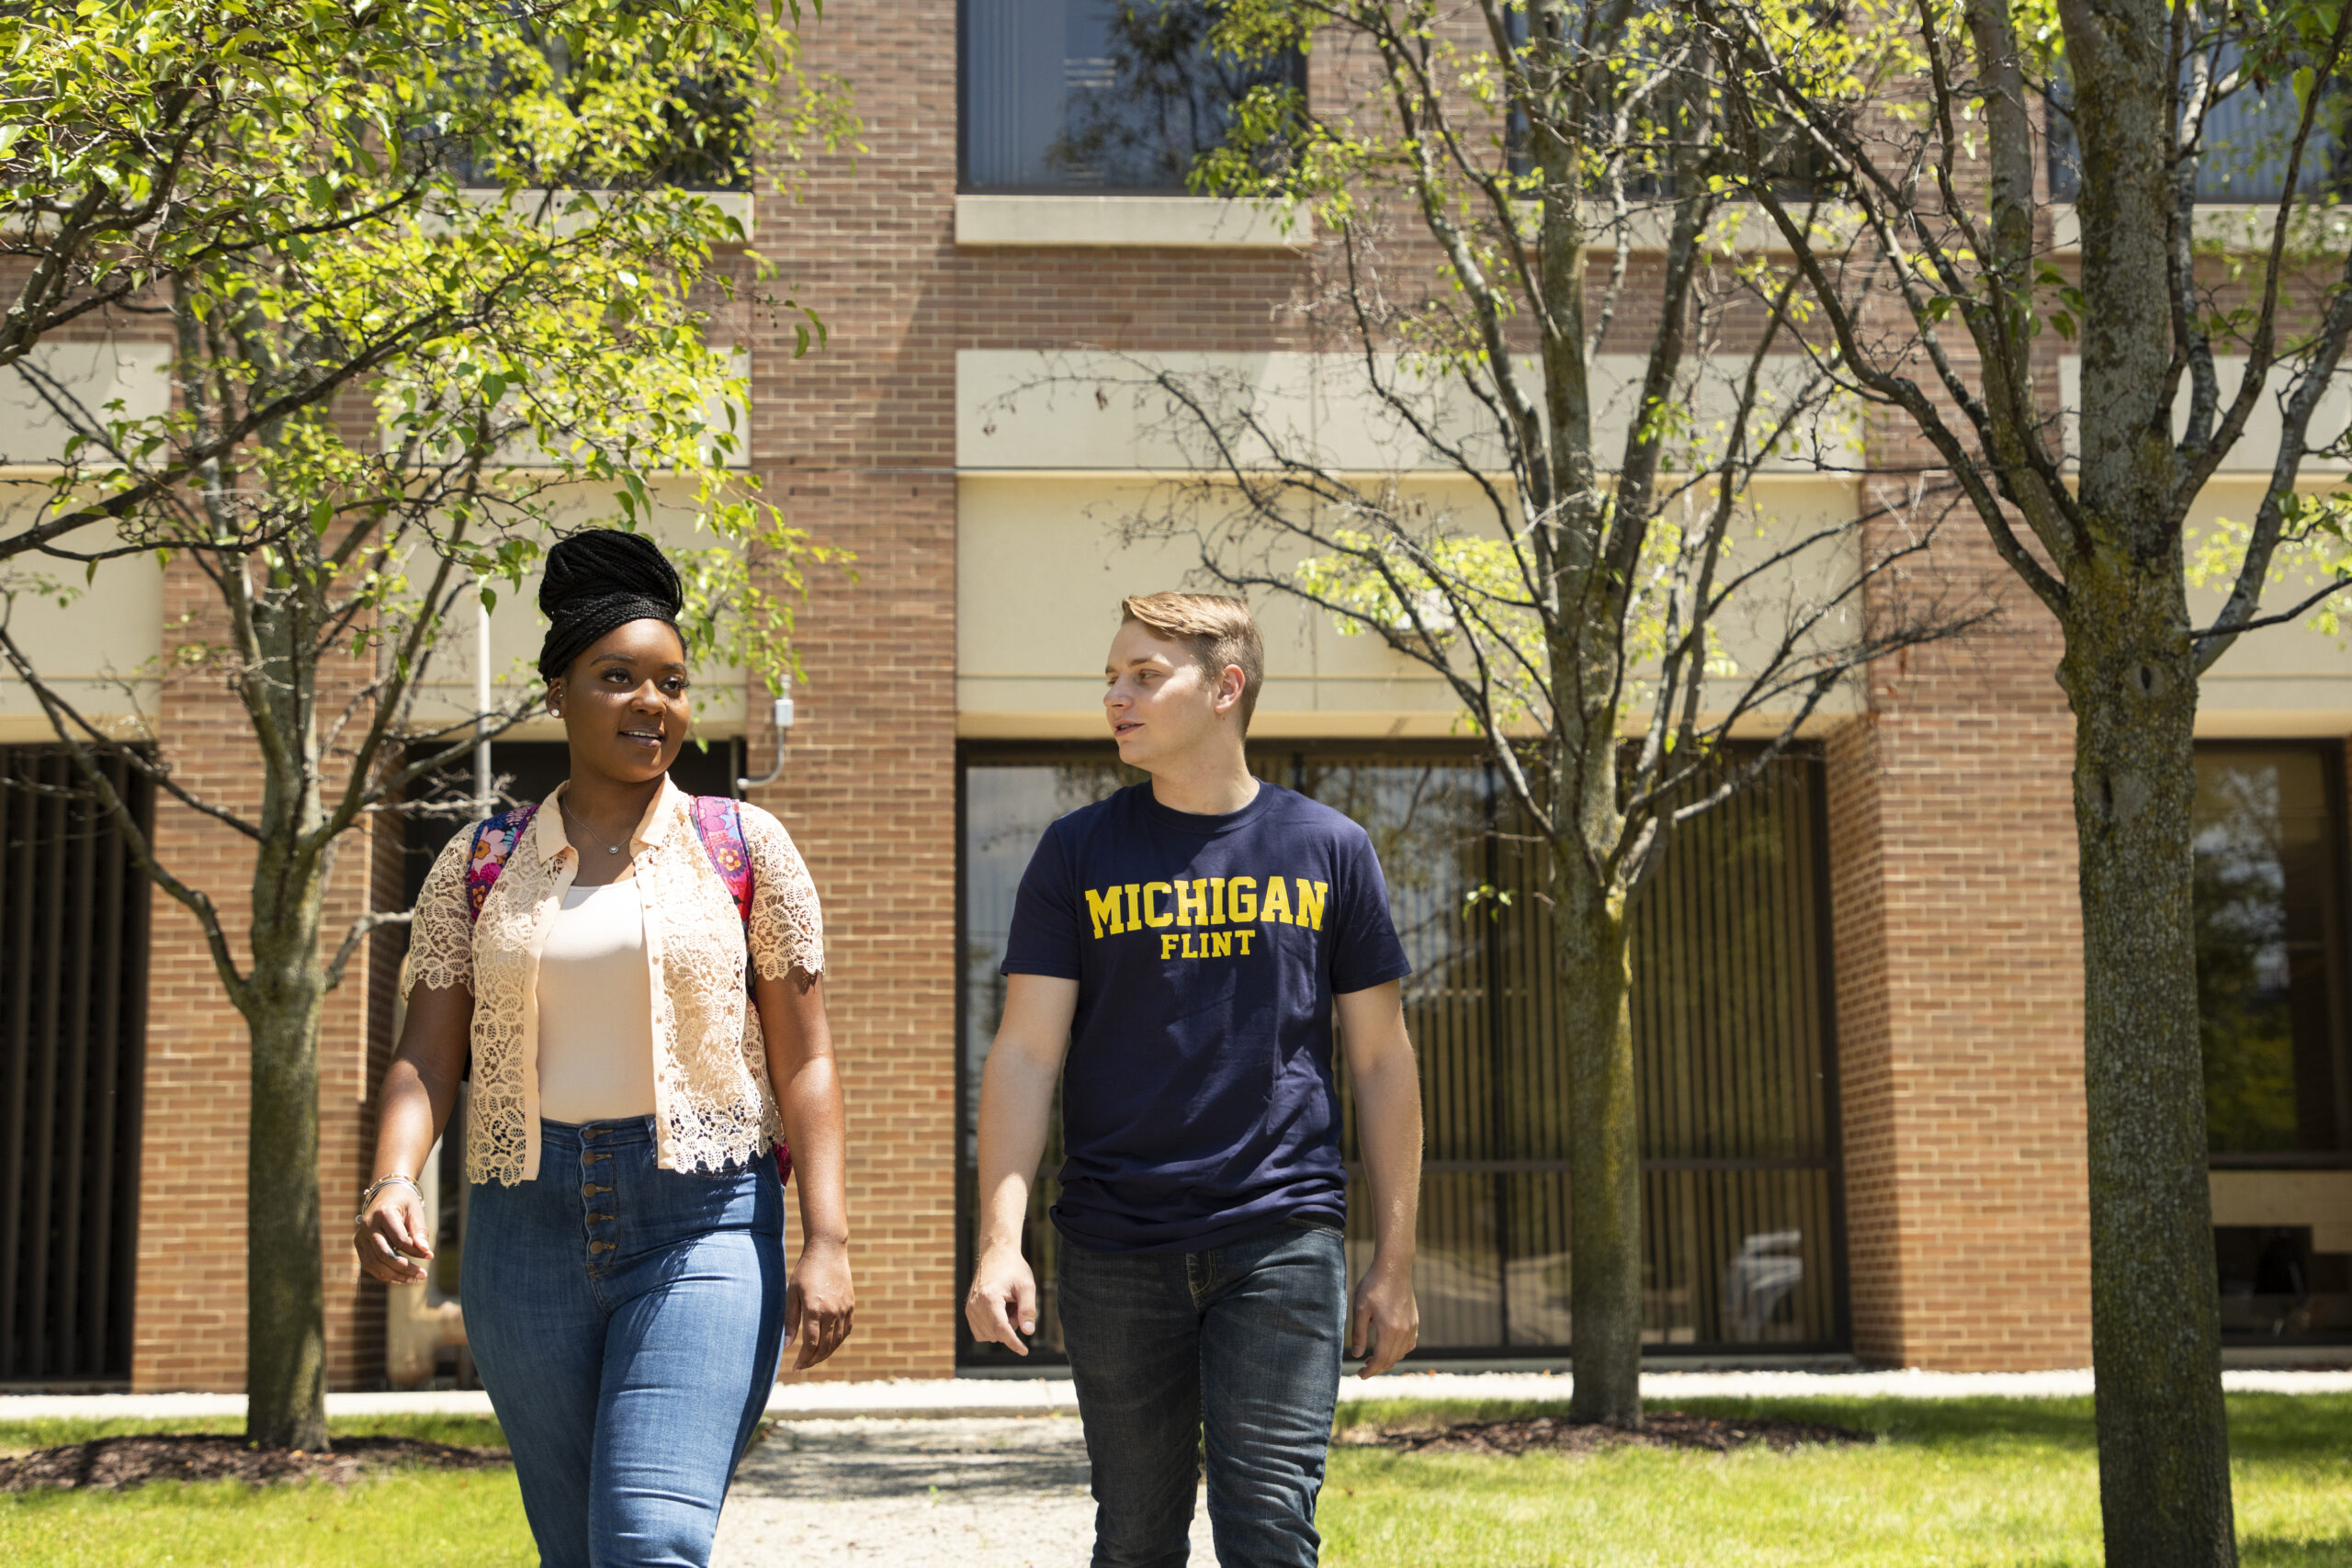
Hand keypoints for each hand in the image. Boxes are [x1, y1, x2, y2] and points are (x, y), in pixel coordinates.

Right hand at [354, 1185, 432, 1284]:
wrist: (386, 1194)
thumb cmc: (404, 1202)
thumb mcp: (416, 1211)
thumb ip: (420, 1231)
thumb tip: (426, 1252)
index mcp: (383, 1213)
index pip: (399, 1239)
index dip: (414, 1250)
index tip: (430, 1256)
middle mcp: (368, 1226)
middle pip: (384, 1254)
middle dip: (404, 1268)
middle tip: (422, 1275)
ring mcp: (360, 1236)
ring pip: (374, 1263)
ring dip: (394, 1275)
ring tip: (413, 1279)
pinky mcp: (359, 1245)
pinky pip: (369, 1264)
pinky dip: (383, 1274)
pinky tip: (400, 1278)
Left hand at [786, 1238, 854, 1370]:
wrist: (828, 1251)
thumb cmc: (805, 1272)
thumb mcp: (792, 1294)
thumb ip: (790, 1321)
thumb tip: (788, 1346)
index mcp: (815, 1309)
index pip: (811, 1344)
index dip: (803, 1359)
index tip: (795, 1367)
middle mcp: (832, 1312)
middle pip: (825, 1347)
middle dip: (813, 1360)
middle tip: (802, 1366)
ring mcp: (844, 1309)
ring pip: (836, 1341)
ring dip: (825, 1354)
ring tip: (813, 1358)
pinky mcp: (851, 1306)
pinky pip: (846, 1331)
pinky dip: (837, 1342)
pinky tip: (828, 1345)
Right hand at [963, 1240, 1036, 1354]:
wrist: (996, 1255)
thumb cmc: (1013, 1269)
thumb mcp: (1027, 1287)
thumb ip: (1028, 1310)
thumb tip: (1028, 1332)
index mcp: (989, 1298)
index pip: (1001, 1329)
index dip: (1013, 1343)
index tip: (1024, 1352)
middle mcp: (975, 1305)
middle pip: (997, 1332)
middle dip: (1011, 1325)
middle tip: (1016, 1304)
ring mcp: (969, 1308)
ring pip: (989, 1335)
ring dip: (1002, 1326)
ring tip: (1008, 1304)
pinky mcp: (968, 1311)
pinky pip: (981, 1332)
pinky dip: (993, 1327)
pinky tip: (1000, 1310)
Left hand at [1349, 1253, 1418, 1376]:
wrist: (1394, 1267)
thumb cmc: (1373, 1285)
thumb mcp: (1360, 1309)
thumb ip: (1358, 1334)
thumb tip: (1357, 1355)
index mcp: (1389, 1330)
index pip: (1380, 1360)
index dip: (1370, 1371)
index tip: (1360, 1375)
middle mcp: (1404, 1331)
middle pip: (1391, 1360)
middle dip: (1377, 1368)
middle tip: (1363, 1370)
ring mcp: (1412, 1327)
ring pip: (1401, 1353)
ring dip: (1387, 1360)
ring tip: (1372, 1358)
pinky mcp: (1415, 1321)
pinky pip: (1409, 1344)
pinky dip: (1399, 1351)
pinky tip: (1389, 1347)